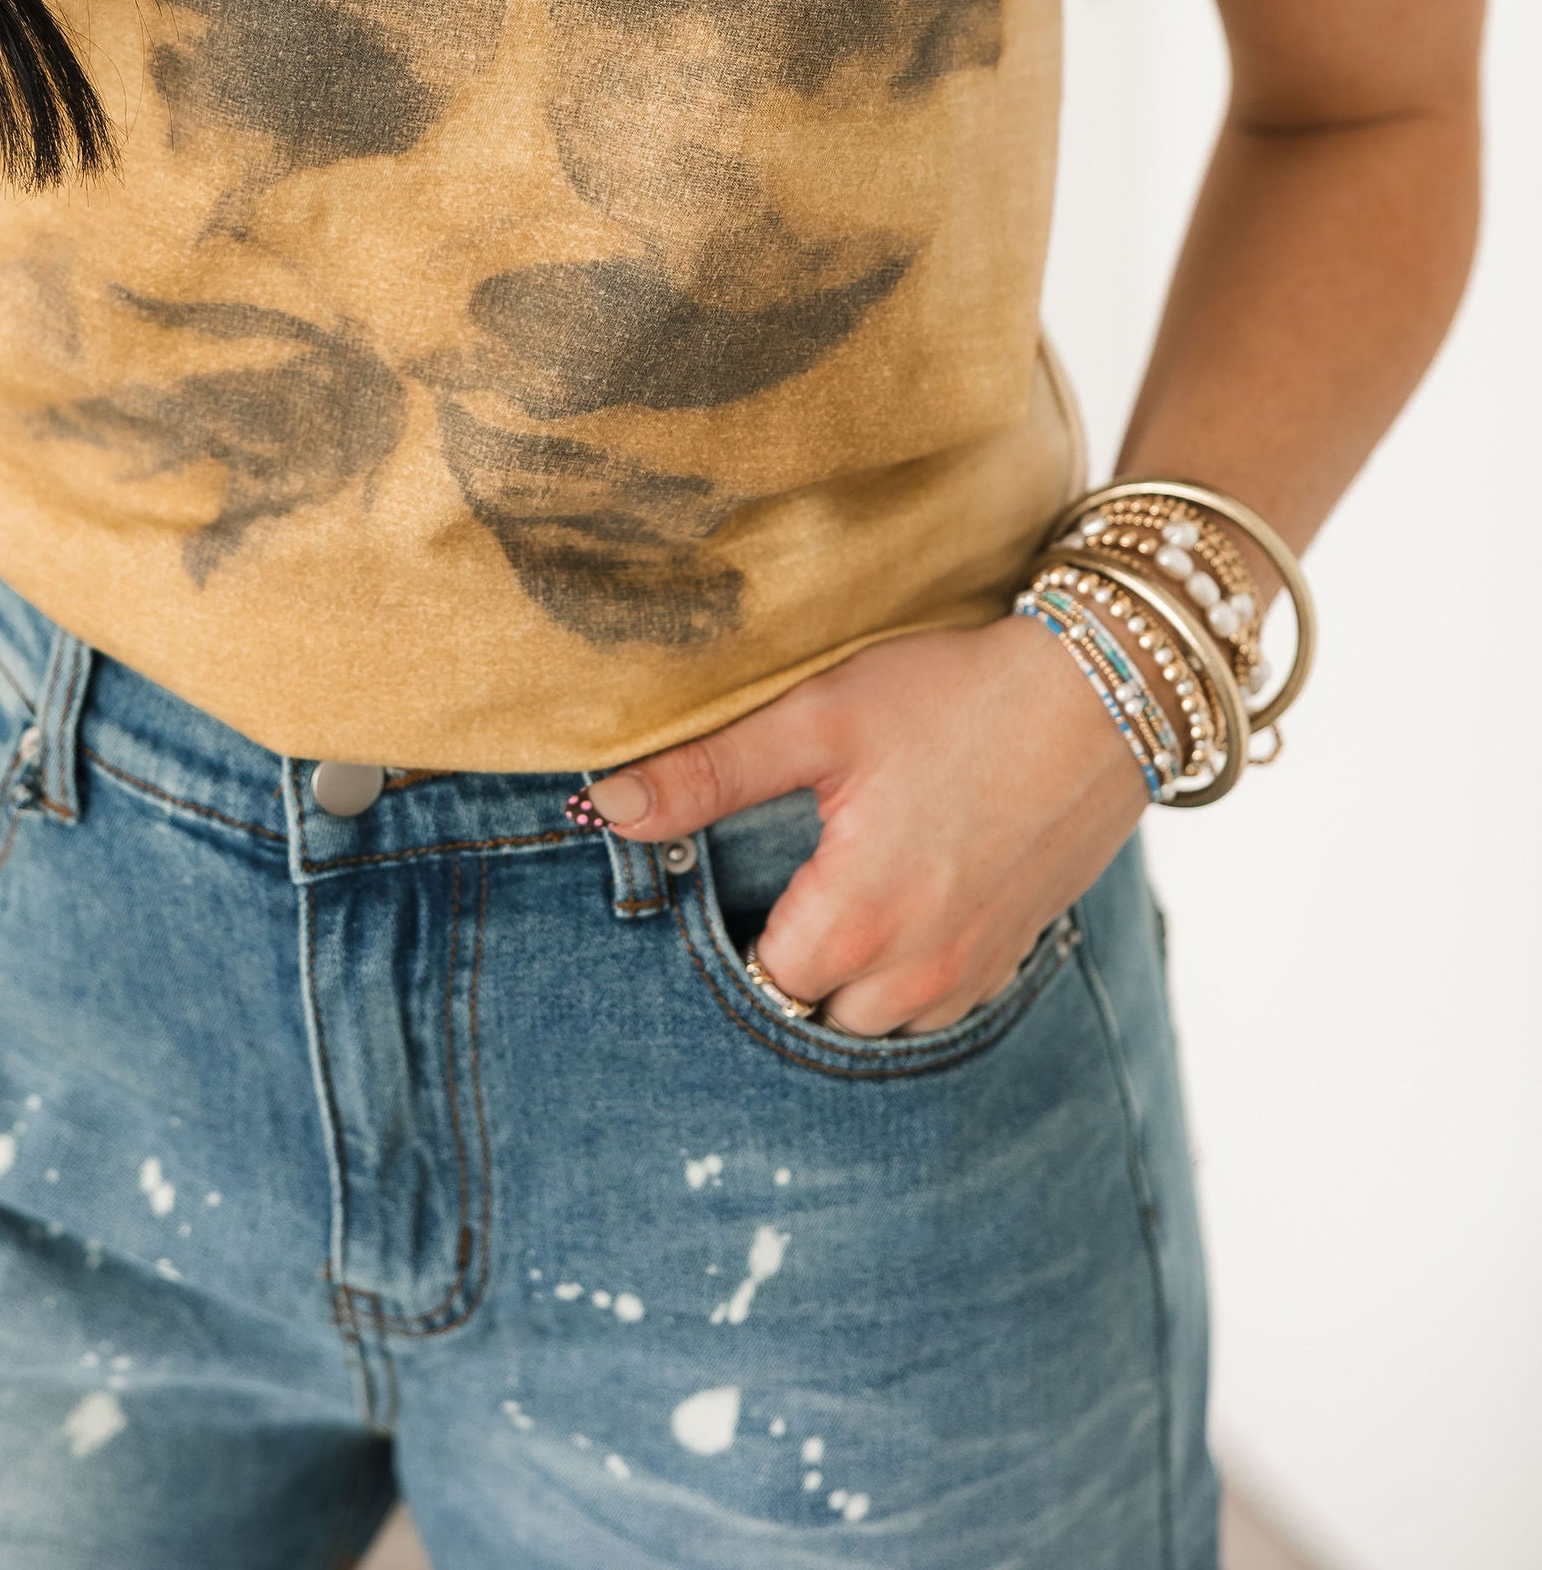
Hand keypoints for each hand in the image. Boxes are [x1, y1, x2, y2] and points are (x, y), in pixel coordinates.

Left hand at [590, 615, 1149, 1034]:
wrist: (1106, 688)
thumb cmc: (955, 694)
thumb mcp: (819, 717)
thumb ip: (708, 773)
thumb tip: (604, 807)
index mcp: (856, 918)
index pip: (758, 981)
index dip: (730, 935)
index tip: (729, 881)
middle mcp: (920, 969)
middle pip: (817, 1014)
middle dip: (789, 966)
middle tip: (779, 883)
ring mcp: (977, 969)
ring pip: (882, 1021)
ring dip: (851, 979)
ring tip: (837, 894)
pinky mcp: (1018, 950)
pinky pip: (943, 1004)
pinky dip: (912, 974)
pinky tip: (904, 902)